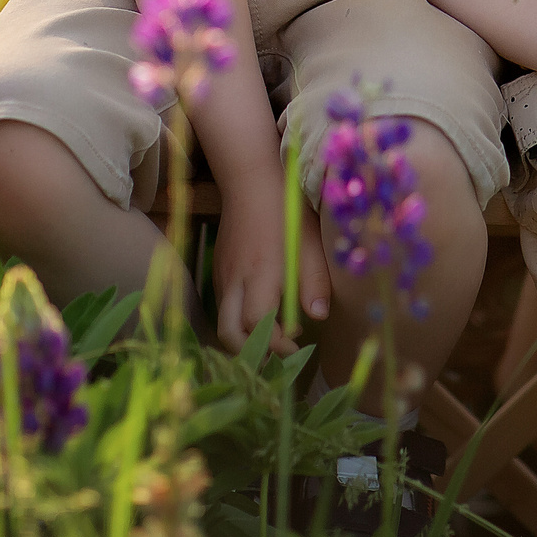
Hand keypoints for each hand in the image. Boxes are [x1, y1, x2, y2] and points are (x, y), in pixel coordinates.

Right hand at [210, 167, 328, 355]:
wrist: (251, 178)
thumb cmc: (286, 209)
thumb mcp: (309, 242)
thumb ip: (314, 281)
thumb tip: (318, 316)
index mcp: (260, 273)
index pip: (257, 325)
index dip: (275, 345)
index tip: (296, 348)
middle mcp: (235, 279)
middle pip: (228, 333)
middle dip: (250, 354)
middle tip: (276, 358)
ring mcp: (222, 274)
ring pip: (222, 321)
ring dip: (242, 339)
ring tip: (270, 343)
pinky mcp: (218, 268)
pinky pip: (221, 305)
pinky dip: (236, 320)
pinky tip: (258, 316)